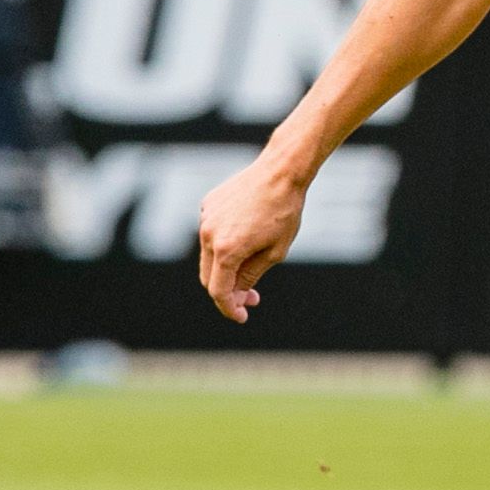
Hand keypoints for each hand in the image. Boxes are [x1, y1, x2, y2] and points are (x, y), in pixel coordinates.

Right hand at [195, 152, 310, 322]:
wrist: (281, 172)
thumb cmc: (284, 212)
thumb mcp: (275, 252)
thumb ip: (250, 276)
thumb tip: (236, 295)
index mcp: (226, 250)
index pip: (218, 291)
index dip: (229, 308)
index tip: (241, 317)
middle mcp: (208, 235)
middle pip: (209, 276)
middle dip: (228, 291)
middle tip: (251, 297)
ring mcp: (205, 218)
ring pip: (208, 255)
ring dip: (225, 267)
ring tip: (252, 265)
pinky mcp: (208, 205)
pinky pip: (212, 233)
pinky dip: (224, 244)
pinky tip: (247, 236)